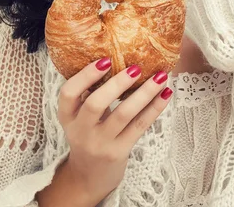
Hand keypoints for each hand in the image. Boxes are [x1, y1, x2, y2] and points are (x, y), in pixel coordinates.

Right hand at [57, 59, 171, 202]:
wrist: (88, 177)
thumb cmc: (88, 134)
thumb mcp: (79, 116)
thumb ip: (89, 93)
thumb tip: (115, 56)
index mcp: (67, 116)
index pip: (68, 93)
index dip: (85, 75)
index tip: (105, 60)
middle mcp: (80, 130)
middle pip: (95, 104)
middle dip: (117, 84)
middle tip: (135, 68)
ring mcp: (100, 143)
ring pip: (123, 114)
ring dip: (144, 93)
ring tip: (160, 77)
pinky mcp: (119, 152)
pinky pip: (139, 126)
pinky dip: (154, 108)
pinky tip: (166, 94)